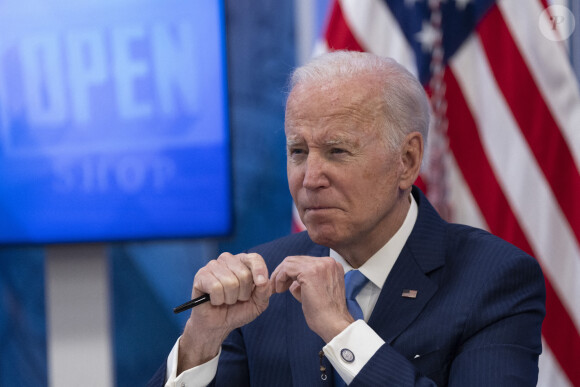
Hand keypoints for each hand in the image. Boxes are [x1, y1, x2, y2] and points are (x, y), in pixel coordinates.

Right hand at [178, 252, 269, 372]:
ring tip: (225, 300)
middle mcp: (227, 260)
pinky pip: (215, 287)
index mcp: (243, 262)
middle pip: (244, 274)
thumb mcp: (258, 304)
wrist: (218, 325)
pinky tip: (214, 300)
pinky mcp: (200, 276)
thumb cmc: (238, 310)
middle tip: (236, 299)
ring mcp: (213, 266)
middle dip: (243, 293)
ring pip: (230, 282)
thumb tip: (263, 281)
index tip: (261, 284)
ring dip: (230, 298)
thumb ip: (264, 291)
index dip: (259, 270)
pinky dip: (218, 300)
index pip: (254, 258)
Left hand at [270, 256, 353, 342]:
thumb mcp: (318, 293)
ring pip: (290, 262)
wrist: (334, 324)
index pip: (306, 262)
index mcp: (333, 266)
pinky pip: (287, 268)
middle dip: (283, 273)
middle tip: (277, 287)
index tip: (284, 285)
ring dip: (280, 276)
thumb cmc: (326, 315)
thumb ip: (306, 284)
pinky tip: (281, 290)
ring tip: (278, 290)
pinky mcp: (309, 271)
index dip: (292, 273)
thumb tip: (292, 283)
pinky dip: (280, 278)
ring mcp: (320, 265)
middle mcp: (328, 262)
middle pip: (297, 260)